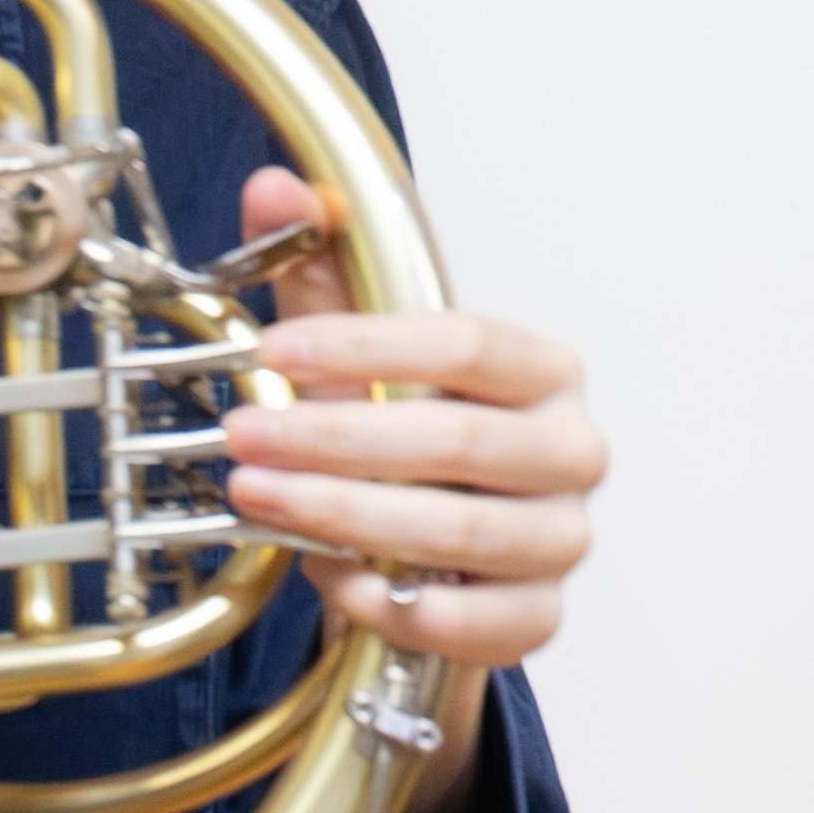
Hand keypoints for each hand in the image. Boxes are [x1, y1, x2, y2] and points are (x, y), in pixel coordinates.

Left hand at [205, 167, 603, 679]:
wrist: (441, 547)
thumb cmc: (411, 435)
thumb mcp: (362, 350)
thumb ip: (320, 270)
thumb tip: (277, 189)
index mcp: (544, 370)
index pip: (470, 343)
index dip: (366, 346)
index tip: (273, 351)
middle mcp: (571, 451)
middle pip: (459, 440)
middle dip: (334, 437)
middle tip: (242, 433)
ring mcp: (562, 539)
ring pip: (463, 533)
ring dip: (346, 516)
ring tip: (259, 496)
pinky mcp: (539, 616)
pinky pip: (472, 623)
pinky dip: (392, 602)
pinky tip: (328, 576)